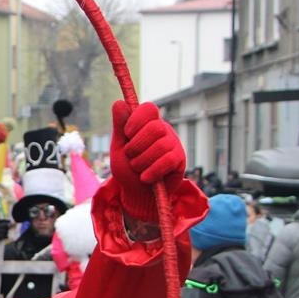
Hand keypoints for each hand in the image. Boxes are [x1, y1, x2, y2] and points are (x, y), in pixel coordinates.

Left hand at [110, 101, 185, 221]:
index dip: (137, 119)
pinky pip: (168, 161)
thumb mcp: (119, 147)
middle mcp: (163, 130)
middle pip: (155, 127)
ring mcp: (173, 144)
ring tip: (138, 169)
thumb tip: (119, 103)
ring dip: (142, 161)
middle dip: (136, 145)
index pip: (149, 109)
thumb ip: (119, 126)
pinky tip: (145, 178)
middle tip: (130, 156)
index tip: (127, 134)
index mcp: (147, 123)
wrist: (138, 194)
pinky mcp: (179, 160)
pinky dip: (152, 171)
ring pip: (161, 146)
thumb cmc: (128, 169)